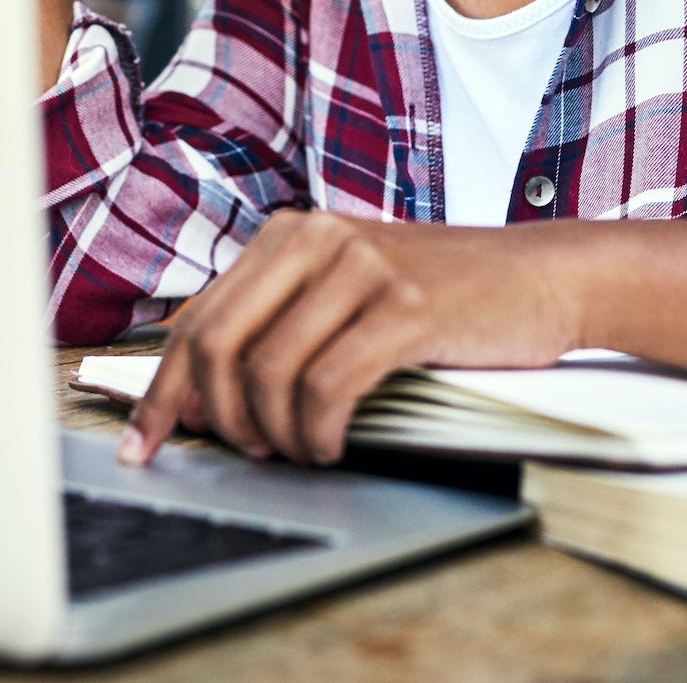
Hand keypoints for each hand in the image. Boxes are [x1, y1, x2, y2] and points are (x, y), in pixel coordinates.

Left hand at [118, 211, 588, 468]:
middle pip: (218, 343)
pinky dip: (318, 431)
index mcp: (289, 234)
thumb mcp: (348, 287)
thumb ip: (280, 320)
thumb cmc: (443, 295)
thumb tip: (202, 393)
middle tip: (244, 452)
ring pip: (269, 370)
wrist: (543, 275)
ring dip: (275, 432)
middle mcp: (316, 239)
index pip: (197, 319)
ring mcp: (360, 268)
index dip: (162, 390)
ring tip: (298, 451)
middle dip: (215, 417)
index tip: (143, 443)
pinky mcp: (404, 306)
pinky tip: (330, 446)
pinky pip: (328, 385)